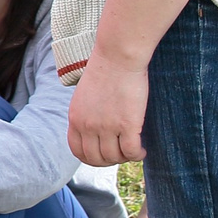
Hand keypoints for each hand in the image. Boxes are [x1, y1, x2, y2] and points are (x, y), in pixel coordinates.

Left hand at [67, 48, 149, 166]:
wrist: (118, 56)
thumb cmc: (106, 70)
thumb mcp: (85, 95)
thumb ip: (86, 113)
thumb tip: (95, 130)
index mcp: (75, 118)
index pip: (77, 151)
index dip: (92, 158)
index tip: (104, 154)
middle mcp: (87, 126)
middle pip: (96, 159)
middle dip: (110, 161)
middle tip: (122, 153)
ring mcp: (106, 127)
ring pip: (114, 157)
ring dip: (125, 158)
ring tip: (134, 150)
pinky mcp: (127, 125)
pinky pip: (131, 151)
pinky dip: (137, 155)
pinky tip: (142, 150)